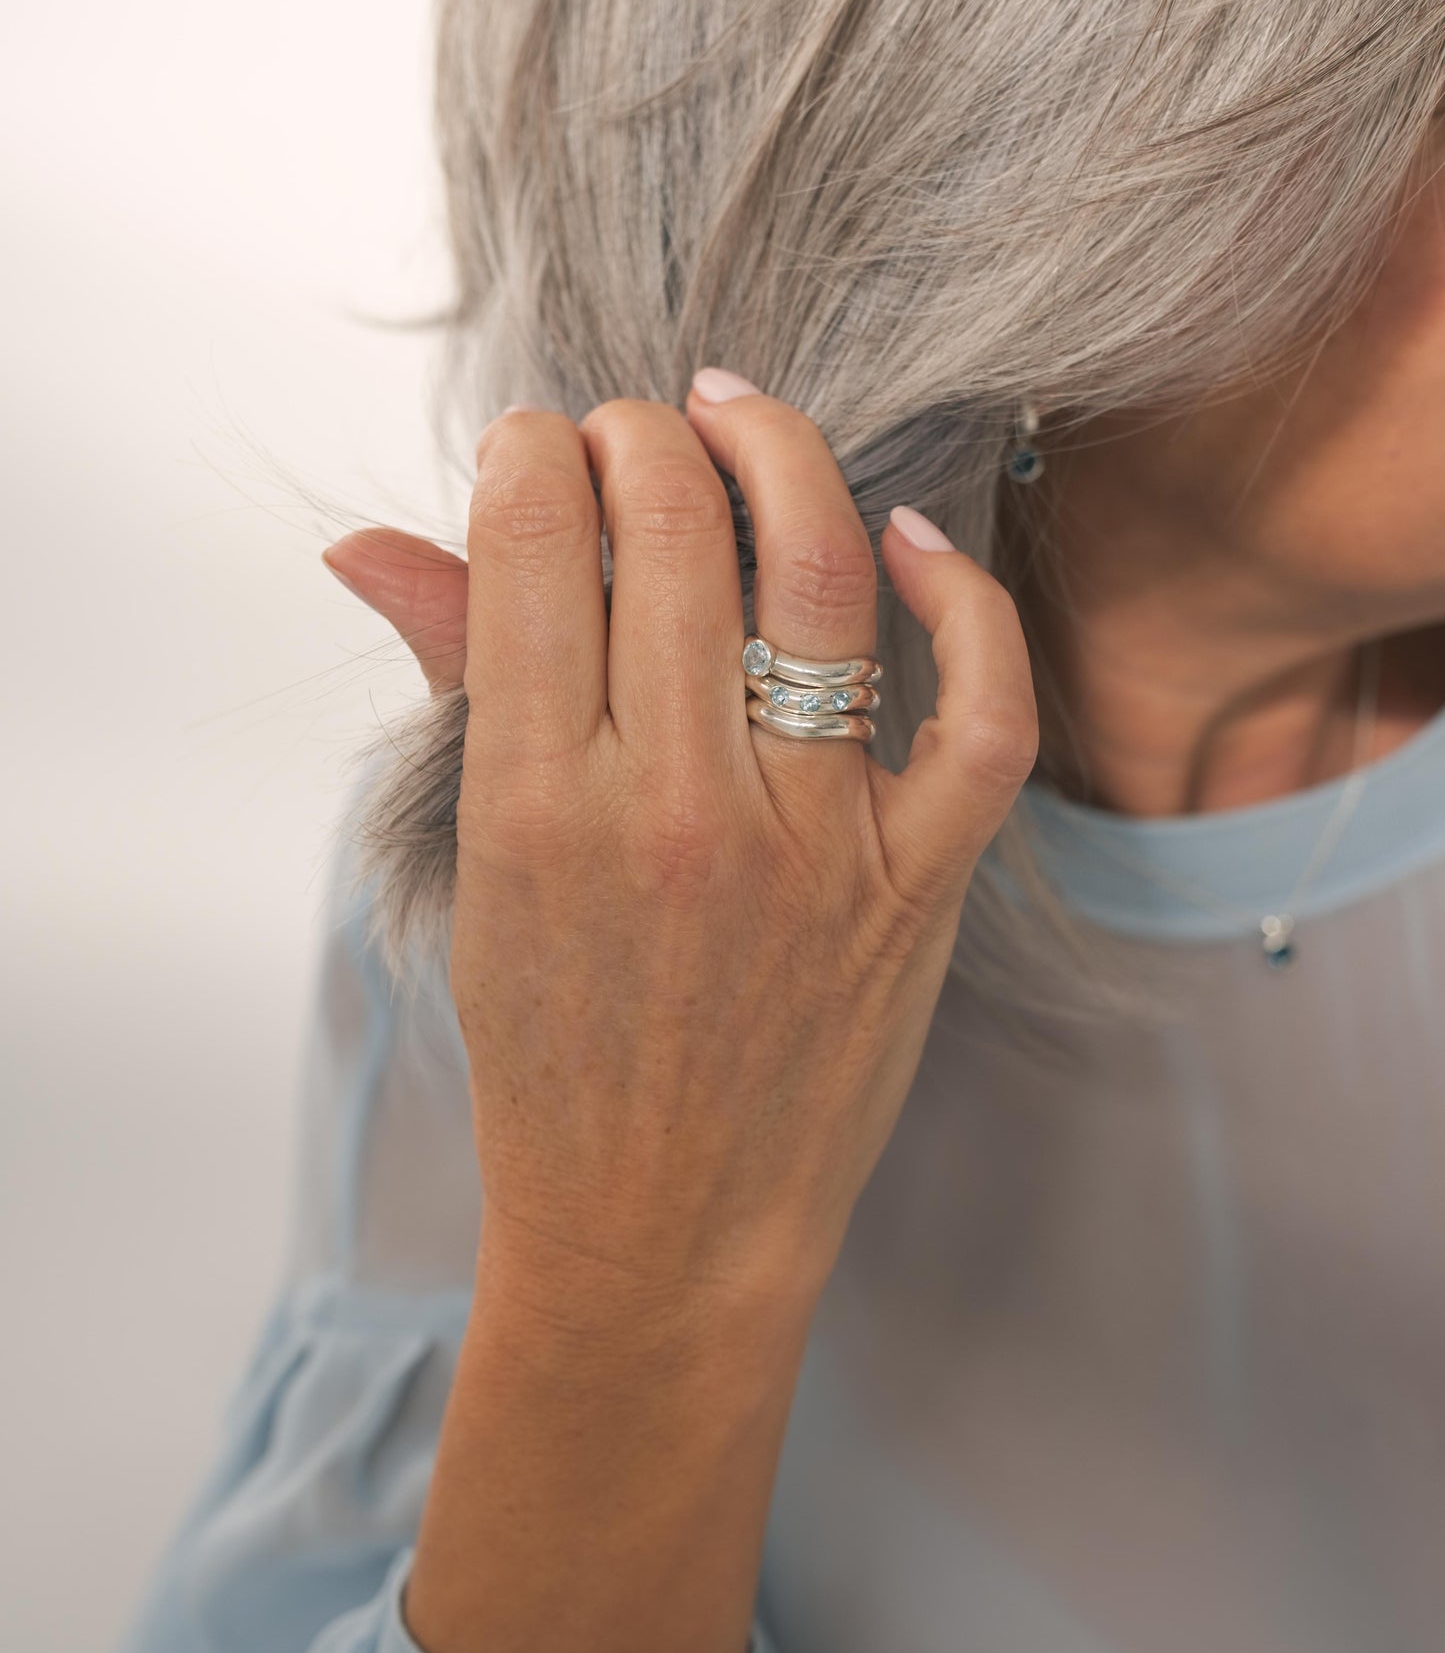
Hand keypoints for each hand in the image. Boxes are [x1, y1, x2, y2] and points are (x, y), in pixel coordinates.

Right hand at [324, 376, 1037, 1322]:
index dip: (535, 450)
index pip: (536, 546)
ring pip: (821, 583)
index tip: (538, 444)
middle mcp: (674, 812)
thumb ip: (450, 688)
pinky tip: (906, 542)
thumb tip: (369, 546)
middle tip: (631, 433)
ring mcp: (809, 848)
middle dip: (641, 436)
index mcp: (537, 806)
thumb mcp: (478, 876)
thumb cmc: (554, 1053)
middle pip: (677, 533)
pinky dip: (964, 604)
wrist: (662, 1231)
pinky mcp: (913, 887)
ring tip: (736, 421)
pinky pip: (980, 712)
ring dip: (780, 458)